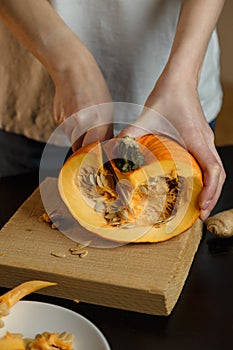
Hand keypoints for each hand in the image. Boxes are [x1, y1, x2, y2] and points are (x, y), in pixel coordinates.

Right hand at [52, 47, 112, 149]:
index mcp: (98, 122)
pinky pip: (66, 132)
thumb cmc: (94, 88)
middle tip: (90, 138)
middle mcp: (82, 124)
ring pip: (73, 141)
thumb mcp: (107, 109)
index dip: (95, 153)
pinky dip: (70, 128)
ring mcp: (68, 123)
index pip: (95, 149)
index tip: (97, 154)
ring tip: (83, 120)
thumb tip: (104, 147)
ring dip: (78, 137)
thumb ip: (106, 130)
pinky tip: (74, 114)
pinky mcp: (58, 121)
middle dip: (86, 147)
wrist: (73, 71)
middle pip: (82, 148)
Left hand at [118, 70, 225, 219]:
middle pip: (219, 174)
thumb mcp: (146, 117)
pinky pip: (209, 161)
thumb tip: (115, 153)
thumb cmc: (167, 95)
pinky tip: (195, 185)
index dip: (211, 191)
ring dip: (211, 188)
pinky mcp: (201, 138)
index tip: (203, 207)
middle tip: (200, 215)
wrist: (180, 79)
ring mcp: (205, 140)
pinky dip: (206, 177)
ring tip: (200, 205)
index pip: (213, 169)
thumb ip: (130, 135)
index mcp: (196, 138)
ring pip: (216, 169)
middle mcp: (205, 141)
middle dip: (212, 196)